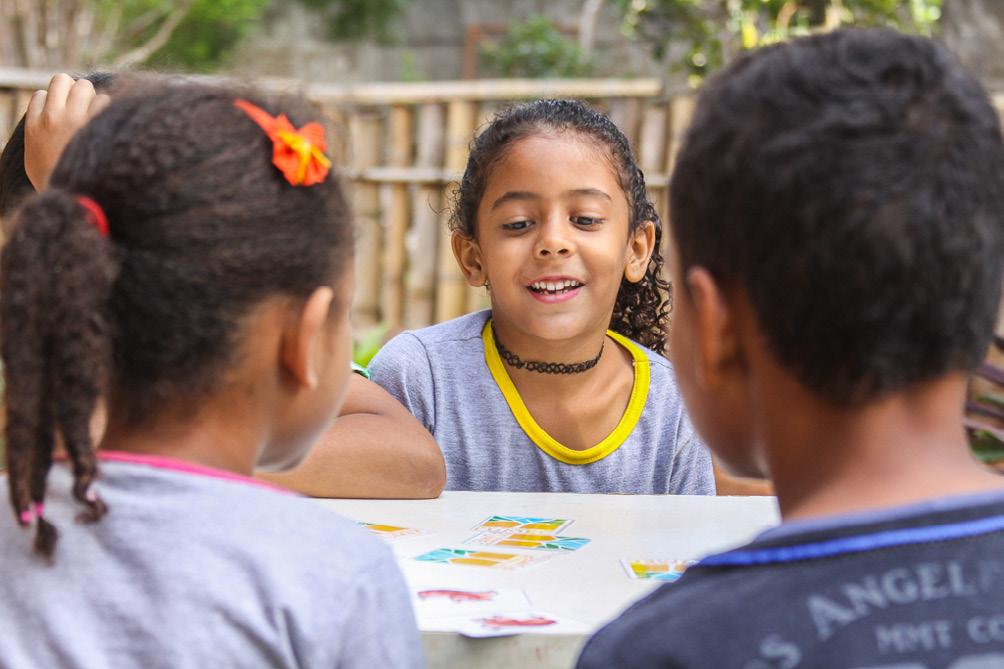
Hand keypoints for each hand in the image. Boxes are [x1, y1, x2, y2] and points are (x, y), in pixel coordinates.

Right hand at [24, 74, 110, 189]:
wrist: (78, 199)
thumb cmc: (59, 183)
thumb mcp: (35, 161)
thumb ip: (38, 137)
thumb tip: (43, 120)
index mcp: (35, 126)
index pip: (42, 95)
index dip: (55, 103)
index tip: (65, 117)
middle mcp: (52, 118)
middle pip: (63, 80)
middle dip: (75, 92)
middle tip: (84, 110)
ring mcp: (75, 119)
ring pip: (84, 86)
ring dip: (93, 97)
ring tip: (98, 115)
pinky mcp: (98, 125)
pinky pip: (104, 100)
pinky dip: (109, 108)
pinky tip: (111, 123)